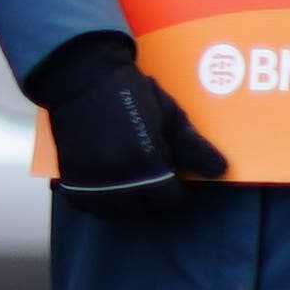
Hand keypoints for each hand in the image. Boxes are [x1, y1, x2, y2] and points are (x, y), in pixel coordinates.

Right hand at [24, 31, 227, 219]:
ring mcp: (90, 180)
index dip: (176, 188)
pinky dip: (94, 200)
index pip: (170, 199)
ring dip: (124, 200)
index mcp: (146, 163)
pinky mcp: (69, 176)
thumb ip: (193, 147)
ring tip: (128, 182)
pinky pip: (84, 205)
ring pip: (113, 211)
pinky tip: (103, 186)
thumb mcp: (169, 115)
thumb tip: (220, 171)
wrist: (80, 77)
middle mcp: (118, 178)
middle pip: (143, 208)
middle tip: (150, 174)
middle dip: (152, 195)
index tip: (172, 175)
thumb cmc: (130, 93)